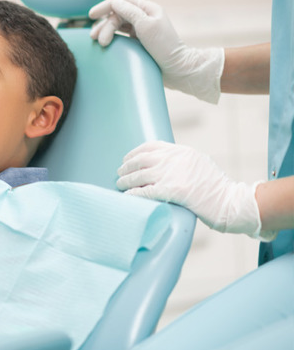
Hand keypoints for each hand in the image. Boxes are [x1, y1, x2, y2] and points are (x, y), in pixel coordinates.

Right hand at [88, 0, 224, 103]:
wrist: (177, 69)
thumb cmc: (164, 47)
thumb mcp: (146, 26)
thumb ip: (130, 12)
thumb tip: (114, 3)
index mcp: (148, 9)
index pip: (121, 1)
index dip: (105, 6)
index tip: (91, 15)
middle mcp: (144, 16)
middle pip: (117, 14)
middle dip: (105, 25)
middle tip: (97, 40)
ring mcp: (141, 29)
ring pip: (117, 25)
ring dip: (106, 32)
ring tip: (99, 43)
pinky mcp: (138, 42)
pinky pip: (120, 35)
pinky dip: (112, 38)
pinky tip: (106, 45)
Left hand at [117, 141, 272, 238]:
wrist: (231, 202)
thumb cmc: (216, 188)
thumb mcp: (199, 164)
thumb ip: (180, 161)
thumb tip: (159, 163)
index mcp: (182, 151)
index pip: (151, 146)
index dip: (135, 153)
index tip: (126, 159)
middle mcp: (175, 159)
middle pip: (141, 160)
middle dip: (127, 167)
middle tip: (119, 173)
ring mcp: (173, 174)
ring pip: (139, 175)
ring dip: (126, 181)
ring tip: (119, 185)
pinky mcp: (172, 190)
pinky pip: (145, 191)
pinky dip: (133, 193)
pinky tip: (127, 196)